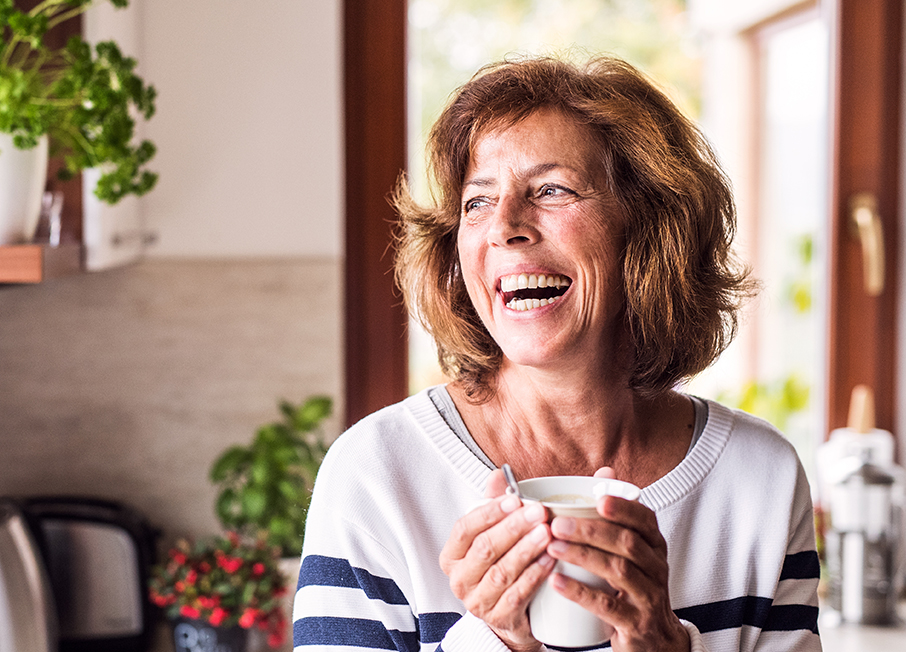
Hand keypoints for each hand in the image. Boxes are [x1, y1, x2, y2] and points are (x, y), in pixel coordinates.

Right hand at [439, 469, 554, 651]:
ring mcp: (477, 602)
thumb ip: (493, 505)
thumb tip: (497, 473)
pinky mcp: (499, 618)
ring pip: (502, 572)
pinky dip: (535, 575)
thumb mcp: (492, 535)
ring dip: (526, 550)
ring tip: (547, 533)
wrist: (509, 616)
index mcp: (452, 555)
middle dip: (513, 528)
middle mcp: (459, 579)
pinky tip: (550, 560)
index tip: (515, 499)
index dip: (489, 513)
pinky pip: (518, 594)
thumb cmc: (499, 565)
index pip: (464, 529)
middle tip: (538, 512)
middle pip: (485, 549)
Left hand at [545, 467, 688, 651]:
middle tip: (557, 524)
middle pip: (627, 543)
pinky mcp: (636, 624)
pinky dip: (580, 592)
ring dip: (582, 556)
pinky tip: (557, 582)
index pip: (645, 520)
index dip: (623, 507)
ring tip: (552, 547)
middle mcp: (656, 568)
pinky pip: (608, 606)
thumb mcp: (632, 551)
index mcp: (654, 545)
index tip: (598, 498)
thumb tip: (604, 469)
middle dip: (591, 530)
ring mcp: (648, 597)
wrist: (656, 641)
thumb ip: (616, 514)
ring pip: (618, 570)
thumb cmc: (634, 586)